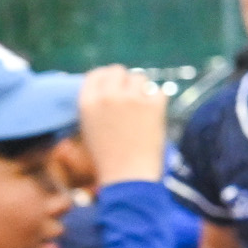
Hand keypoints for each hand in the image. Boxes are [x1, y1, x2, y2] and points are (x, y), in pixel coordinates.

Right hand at [76, 66, 165, 186]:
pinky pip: (158, 92)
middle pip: (118, 71)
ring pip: (140, 78)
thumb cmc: (107, 159)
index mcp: (88, 102)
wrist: (128, 177)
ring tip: (142, 108)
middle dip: (124, 80)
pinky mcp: (153, 105)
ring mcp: (132, 99)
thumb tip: (106, 90)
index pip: (96, 74)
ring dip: (141, 90)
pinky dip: (157, 101)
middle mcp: (108, 95)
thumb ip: (95, 107)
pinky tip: (153, 116)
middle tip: (130, 95)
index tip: (113, 84)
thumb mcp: (89, 129)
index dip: (106, 78)